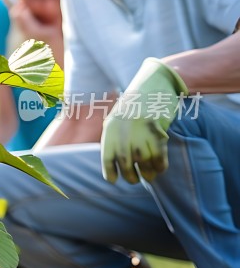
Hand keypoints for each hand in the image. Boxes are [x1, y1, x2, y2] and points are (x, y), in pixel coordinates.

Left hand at [101, 58, 187, 183]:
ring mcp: (141, 133)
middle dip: (130, 176)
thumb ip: (113, 140)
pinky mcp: (158, 133)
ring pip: (144, 164)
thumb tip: (113, 166)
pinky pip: (159, 158)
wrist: (152, 87)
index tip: (113, 180)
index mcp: (110, 130)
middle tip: (135, 179)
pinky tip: (160, 167)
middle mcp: (123, 133)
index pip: (107, 158)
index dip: (110, 172)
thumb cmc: (134, 107)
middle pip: (126, 165)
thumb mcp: (116, 120)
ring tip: (149, 175)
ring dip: (148, 173)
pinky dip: (160, 166)